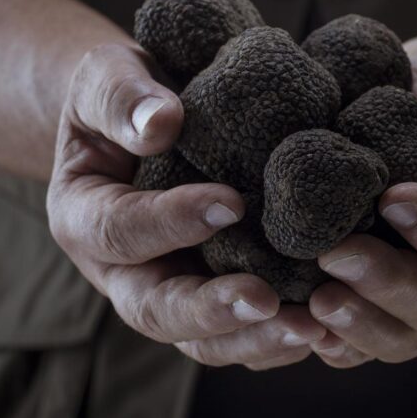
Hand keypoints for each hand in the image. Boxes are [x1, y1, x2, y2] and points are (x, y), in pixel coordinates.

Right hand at [47, 42, 325, 369]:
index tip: (230, 203)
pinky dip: (283, 339)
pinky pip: (244, 336)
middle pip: (154, 311)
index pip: (120, 231)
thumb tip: (162, 124)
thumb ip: (122, 97)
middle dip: (210, 312)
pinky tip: (332, 330)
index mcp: (84, 218)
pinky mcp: (214, 301)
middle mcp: (121, 272)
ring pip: (203, 341)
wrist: (149, 122)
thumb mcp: (107, 76)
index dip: (171, 222)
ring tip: (312, 330)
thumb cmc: (126, 95)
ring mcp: (170, 293)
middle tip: (266, 300)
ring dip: (255, 340)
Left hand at [308, 28, 416, 366]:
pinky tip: (297, 321)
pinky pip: (357, 335)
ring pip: (399, 333)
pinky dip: (331, 338)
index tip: (394, 198)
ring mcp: (414, 285)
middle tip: (336, 253)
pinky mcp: (370, 289)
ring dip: (358, 323)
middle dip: (387, 282)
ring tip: (316, 300)